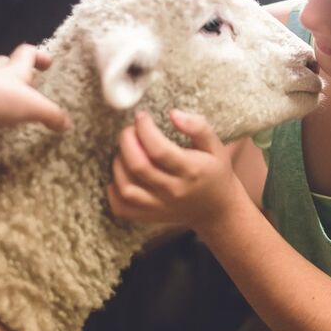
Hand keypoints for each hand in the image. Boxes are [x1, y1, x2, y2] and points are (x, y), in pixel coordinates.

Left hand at [0, 44, 70, 134]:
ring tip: (10, 117)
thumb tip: (67, 123)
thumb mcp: (32, 107)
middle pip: (4, 68)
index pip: (26, 55)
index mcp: (12, 72)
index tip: (48, 63)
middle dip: (15, 74)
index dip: (38, 56)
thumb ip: (50, 115)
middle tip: (28, 85)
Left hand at [107, 110, 238, 229]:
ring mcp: (159, 206)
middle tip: (129, 130)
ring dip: (118, 163)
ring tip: (126, 150)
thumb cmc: (214, 172)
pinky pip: (122, 207)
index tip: (142, 117)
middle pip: (138, 166)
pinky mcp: (149, 216)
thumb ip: (198, 127)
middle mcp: (173, 191)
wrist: (217, 209)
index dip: (145, 129)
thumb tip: (173, 113)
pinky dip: (114, 190)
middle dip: (126, 141)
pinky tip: (123, 174)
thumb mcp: (215, 146)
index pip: (160, 150)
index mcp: (191, 171)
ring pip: (126, 187)